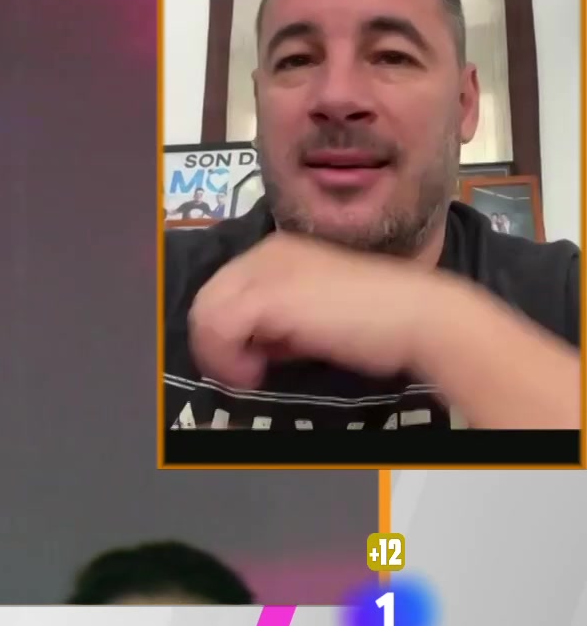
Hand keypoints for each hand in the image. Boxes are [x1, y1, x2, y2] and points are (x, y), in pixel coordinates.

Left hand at [187, 232, 444, 388]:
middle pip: (210, 299)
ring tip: (252, 372)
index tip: (259, 355)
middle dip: (221, 340)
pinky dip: (226, 357)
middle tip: (249, 369)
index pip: (227, 290)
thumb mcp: (316, 316)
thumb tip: (253, 346)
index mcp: (278, 253)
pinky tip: (254, 372)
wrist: (418, 317)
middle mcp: (267, 254)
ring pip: (206, 312)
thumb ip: (280, 324)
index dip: (234, 329)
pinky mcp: (267, 297)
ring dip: (220, 351)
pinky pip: (217, 327)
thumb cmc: (379, 321)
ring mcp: (265, 272)